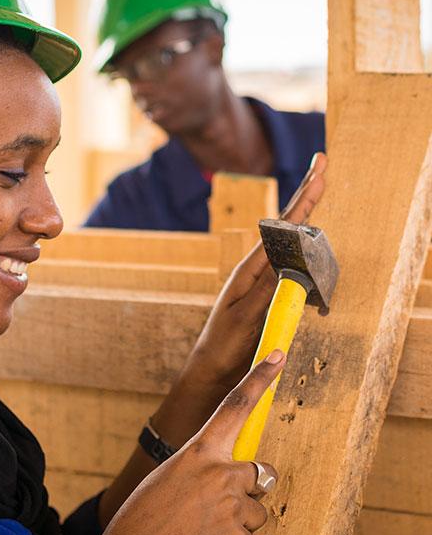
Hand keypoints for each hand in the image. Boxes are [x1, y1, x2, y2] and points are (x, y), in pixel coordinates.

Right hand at [87, 353, 283, 534]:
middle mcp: (222, 473)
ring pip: (256, 512)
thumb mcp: (167, 479)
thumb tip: (231, 481)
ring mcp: (234, 507)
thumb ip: (202, 471)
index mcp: (199, 452)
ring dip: (237, 522)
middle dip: (249, 489)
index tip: (278, 355)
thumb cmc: (142, 518)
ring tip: (201, 533)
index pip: (235, 406)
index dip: (259, 378)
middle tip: (219, 507)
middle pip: (261, 473)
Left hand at [185, 153, 326, 390]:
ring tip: (318, 188)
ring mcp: (264, 282)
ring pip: (292, 245)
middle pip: (287, 227)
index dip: (302, 202)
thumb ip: (268, 289)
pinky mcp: (269, 296)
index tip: (319, 175)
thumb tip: (289, 260)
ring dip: (306, 220)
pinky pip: (293, 270)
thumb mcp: (246, 316)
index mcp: (250, 269)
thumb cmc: (224, 343)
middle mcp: (257, 270)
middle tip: (323, 165)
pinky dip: (307, 256)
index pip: (280, 229)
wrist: (212, 368)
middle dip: (306, 196)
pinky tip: (311, 244)